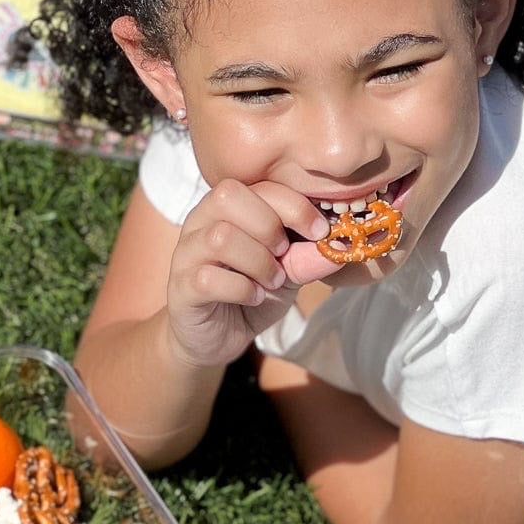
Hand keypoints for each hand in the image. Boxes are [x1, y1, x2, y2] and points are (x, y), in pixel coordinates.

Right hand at [164, 179, 341, 367]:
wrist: (216, 336)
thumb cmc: (250, 293)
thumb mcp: (288, 272)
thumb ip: (307, 256)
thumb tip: (342, 243)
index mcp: (227, 208)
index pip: (257, 186)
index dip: (293, 205)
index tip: (319, 232)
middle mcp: (200, 222)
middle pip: (228, 197)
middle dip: (269, 225)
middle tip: (284, 254)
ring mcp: (186, 254)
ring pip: (220, 237)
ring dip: (259, 261)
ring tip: (272, 279)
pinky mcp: (181, 288)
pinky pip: (208, 278)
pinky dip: (242, 289)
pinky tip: (252, 297)